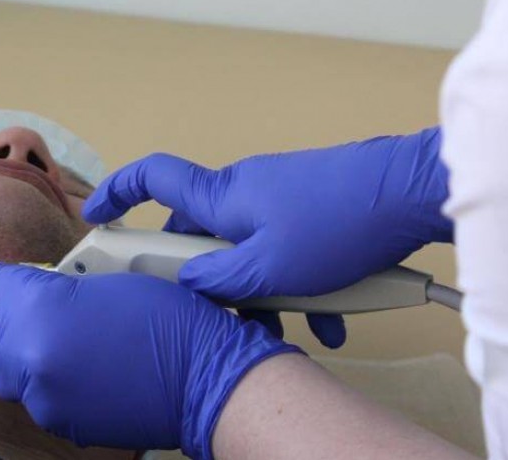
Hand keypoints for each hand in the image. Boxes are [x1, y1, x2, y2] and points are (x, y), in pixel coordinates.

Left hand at [0, 264, 298, 455]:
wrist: (204, 379)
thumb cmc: (167, 319)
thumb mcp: (107, 280)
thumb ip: (58, 288)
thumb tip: (33, 292)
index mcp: (36, 304)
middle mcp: (26, 350)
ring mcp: (39, 392)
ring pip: (0, 373)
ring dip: (9, 356)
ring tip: (34, 345)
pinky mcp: (58, 420)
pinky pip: (33, 399)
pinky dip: (43, 385)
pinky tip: (70, 373)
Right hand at [82, 126, 451, 347]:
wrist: (413, 192)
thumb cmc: (339, 220)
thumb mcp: (270, 267)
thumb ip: (221, 281)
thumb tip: (190, 287)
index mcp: (220, 198)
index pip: (151, 178)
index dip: (115, 194)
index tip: (94, 215)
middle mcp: (242, 193)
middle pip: (199, 236)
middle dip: (206, 280)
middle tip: (212, 312)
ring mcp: (278, 201)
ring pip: (248, 253)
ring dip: (262, 293)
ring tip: (287, 327)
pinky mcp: (311, 211)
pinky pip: (288, 253)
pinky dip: (300, 286)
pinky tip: (329, 319)